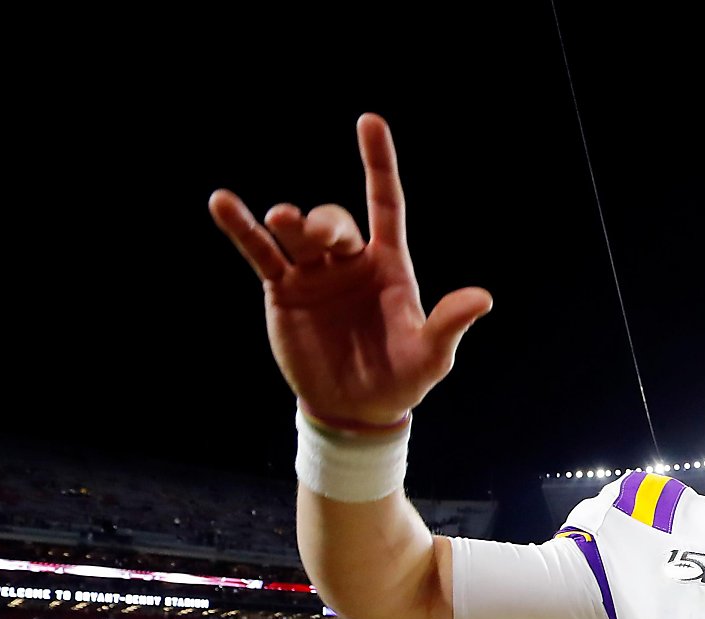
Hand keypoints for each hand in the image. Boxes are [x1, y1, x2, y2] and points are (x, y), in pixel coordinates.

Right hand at [209, 114, 493, 427]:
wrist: (356, 408)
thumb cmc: (401, 378)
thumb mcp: (430, 355)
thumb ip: (448, 324)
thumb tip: (482, 298)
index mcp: (390, 264)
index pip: (385, 203)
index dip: (378, 165)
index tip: (369, 123)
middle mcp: (351, 260)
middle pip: (336, 223)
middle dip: (327, 223)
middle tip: (320, 233)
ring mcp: (315, 274)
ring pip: (298, 234)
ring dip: (289, 223)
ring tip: (282, 219)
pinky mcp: (284, 291)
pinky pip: (260, 253)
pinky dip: (241, 228)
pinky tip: (222, 203)